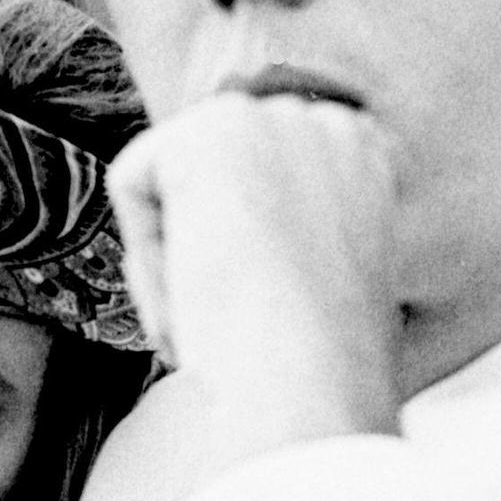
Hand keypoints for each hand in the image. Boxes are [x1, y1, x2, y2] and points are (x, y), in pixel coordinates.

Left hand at [107, 93, 402, 456]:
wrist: (309, 383)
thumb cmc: (314, 368)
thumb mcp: (315, 282)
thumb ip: (280, 233)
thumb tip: (208, 219)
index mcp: (367, 155)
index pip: (258, 178)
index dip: (237, 254)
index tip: (255, 317)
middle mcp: (326, 119)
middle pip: (208, 178)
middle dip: (201, 256)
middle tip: (225, 331)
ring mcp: (269, 117)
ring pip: (170, 186)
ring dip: (173, 265)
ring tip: (208, 323)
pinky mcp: (206, 132)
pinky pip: (133, 183)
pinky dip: (145, 256)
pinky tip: (189, 295)